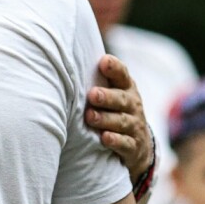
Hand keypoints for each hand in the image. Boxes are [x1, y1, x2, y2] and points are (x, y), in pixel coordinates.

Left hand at [86, 54, 152, 181]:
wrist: (138, 143)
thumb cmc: (114, 109)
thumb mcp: (111, 91)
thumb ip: (96, 78)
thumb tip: (67, 57)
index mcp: (126, 87)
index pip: (122, 74)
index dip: (114, 68)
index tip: (103, 62)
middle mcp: (132, 105)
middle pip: (121, 99)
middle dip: (107, 97)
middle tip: (92, 95)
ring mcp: (134, 126)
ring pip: (121, 121)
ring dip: (105, 119)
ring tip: (90, 117)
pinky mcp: (134, 146)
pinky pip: (126, 144)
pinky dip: (116, 141)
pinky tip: (105, 138)